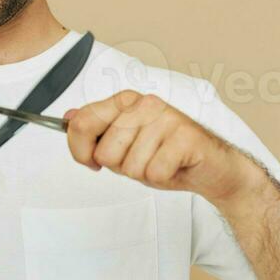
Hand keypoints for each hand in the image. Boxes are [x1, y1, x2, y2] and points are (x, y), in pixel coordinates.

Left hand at [63, 90, 256, 205]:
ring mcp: (166, 117)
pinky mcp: (185, 136)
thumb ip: (97, 130)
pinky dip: (163, 178)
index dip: (80, 151)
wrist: (211, 169)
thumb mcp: (124, 145)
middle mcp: (145, 104)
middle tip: (144, 160)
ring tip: (161, 163)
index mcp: (126, 101)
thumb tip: (68, 116)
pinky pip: (154, 172)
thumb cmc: (167, 156)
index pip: (81, 123)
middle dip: (121, 167)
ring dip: (144, 174)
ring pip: (130, 165)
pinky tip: (175, 167)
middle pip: (105, 152)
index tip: (92, 161)